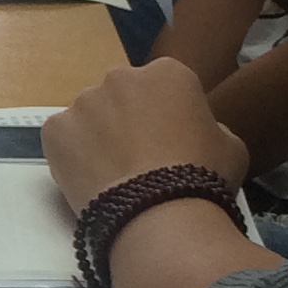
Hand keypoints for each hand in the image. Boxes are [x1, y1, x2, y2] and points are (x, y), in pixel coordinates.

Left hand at [42, 61, 246, 213]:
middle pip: (123, 96)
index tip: (167, 142)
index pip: (164, 87)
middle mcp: (121, 76)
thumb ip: (211, 128)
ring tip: (113, 175)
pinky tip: (90, 180)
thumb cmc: (202, 177)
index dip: (166, 116)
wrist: (159, 214)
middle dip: (127, 120)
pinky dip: (72, 156)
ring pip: (90, 116)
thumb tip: (197, 131)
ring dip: (99, 137)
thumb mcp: (231, 147)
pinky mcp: (55, 129)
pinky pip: (64, 139)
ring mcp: (84, 101)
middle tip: (137, 159)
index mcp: (168, 73)